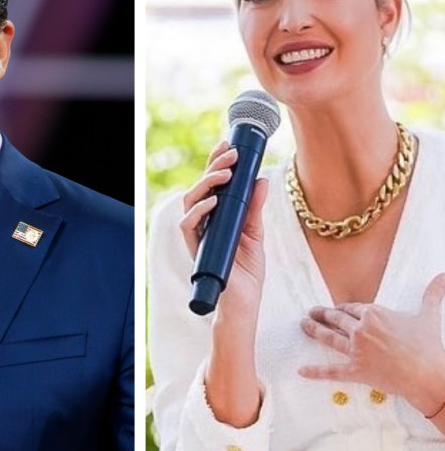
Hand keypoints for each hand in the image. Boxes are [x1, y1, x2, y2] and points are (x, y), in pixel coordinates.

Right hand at [179, 141, 267, 315]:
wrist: (244, 304)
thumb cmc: (247, 273)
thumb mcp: (256, 234)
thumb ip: (255, 208)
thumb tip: (261, 179)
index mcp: (217, 217)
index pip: (212, 184)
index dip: (217, 163)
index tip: (230, 145)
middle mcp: (204, 223)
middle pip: (200, 187)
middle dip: (213, 166)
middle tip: (231, 154)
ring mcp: (198, 236)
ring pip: (190, 201)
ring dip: (206, 184)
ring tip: (225, 173)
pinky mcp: (197, 250)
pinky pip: (189, 226)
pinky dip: (200, 210)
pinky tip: (215, 200)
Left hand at [299, 273, 444, 416]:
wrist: (429, 375)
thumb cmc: (429, 345)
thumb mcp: (428, 315)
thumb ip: (432, 294)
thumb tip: (442, 276)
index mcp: (374, 314)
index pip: (351, 308)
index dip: (343, 309)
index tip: (337, 308)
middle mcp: (361, 330)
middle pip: (336, 320)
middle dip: (323, 315)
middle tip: (311, 312)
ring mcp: (356, 350)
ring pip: (329, 338)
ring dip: (313, 331)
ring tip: (303, 325)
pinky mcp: (356, 370)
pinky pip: (332, 371)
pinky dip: (316, 372)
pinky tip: (302, 371)